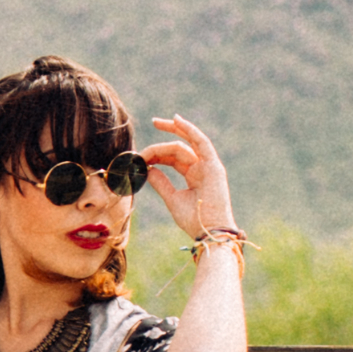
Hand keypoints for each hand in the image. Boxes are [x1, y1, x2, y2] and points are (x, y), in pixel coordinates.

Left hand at [140, 114, 235, 243]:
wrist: (209, 232)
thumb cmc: (194, 220)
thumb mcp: (173, 198)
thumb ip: (161, 182)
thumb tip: (148, 169)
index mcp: (195, 175)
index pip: (174, 157)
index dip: (156, 154)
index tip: (139, 156)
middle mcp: (203, 168)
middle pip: (180, 147)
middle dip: (163, 137)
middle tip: (150, 126)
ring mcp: (209, 166)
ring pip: (186, 144)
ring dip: (171, 132)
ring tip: (156, 122)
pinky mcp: (213, 166)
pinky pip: (200, 142)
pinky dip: (189, 130)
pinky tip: (177, 120)